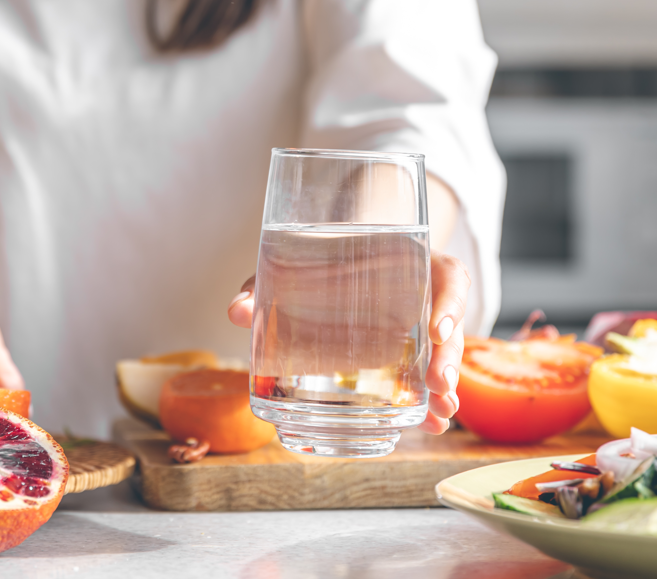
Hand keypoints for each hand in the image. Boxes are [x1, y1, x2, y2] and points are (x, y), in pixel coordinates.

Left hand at [227, 249, 469, 434]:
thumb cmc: (316, 262)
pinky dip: (429, 402)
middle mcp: (424, 293)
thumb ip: (263, 285)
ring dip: (446, 386)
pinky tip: (430, 425)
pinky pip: (428, 377)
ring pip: (446, 355)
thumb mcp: (289, 267)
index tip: (438, 330)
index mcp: (411, 262)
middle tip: (439, 385)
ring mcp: (422, 325)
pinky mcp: (412, 354)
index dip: (449, 302)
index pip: (447, 276)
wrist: (331, 263)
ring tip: (442, 415)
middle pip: (450, 324)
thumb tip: (237, 311)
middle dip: (449, 358)